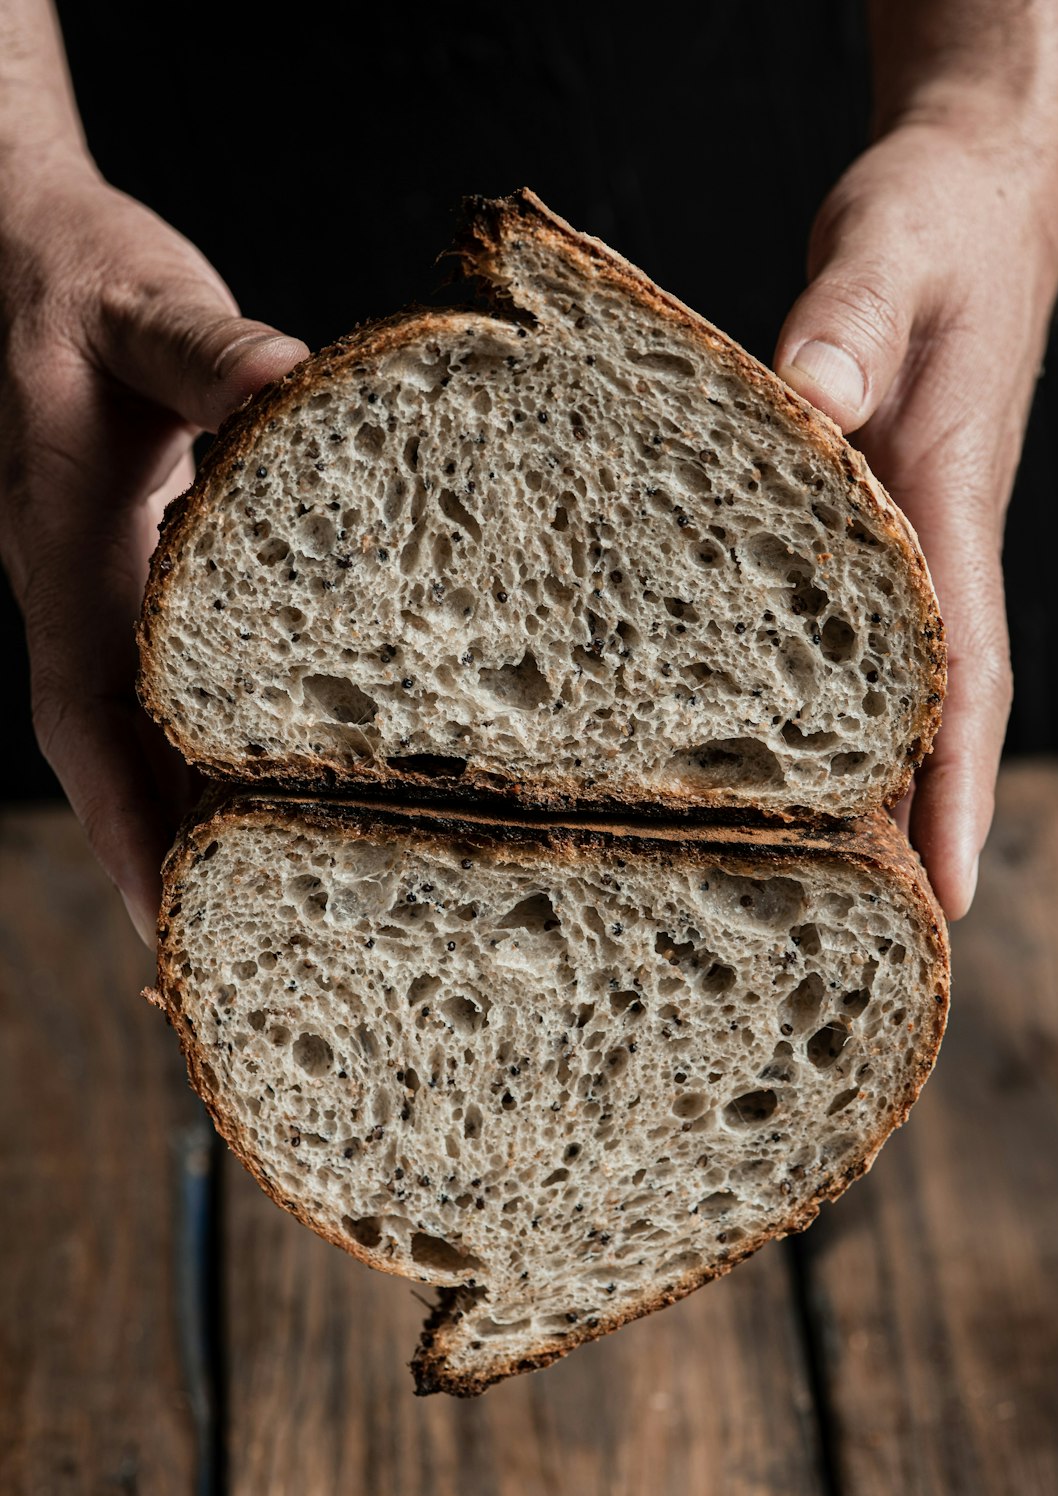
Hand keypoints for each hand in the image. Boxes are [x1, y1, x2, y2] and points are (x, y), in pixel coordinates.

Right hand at [0, 158, 307, 943]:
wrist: (29, 246)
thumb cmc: (84, 277)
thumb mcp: (144, 307)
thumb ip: (209, 351)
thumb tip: (289, 386)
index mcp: (66, 543)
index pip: (86, 709)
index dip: (120, 812)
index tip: (165, 909)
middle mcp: (78, 587)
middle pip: (112, 752)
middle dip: (158, 852)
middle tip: (228, 948)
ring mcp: (101, 585)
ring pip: (136, 727)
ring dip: (181, 811)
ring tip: (256, 899)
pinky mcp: (134, 568)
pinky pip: (161, 681)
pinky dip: (200, 741)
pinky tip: (258, 778)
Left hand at [774, 116, 1057, 919]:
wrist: (968, 194)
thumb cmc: (933, 225)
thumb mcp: (887, 252)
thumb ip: (849, 322)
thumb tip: (814, 398)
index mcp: (949, 508)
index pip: (963, 672)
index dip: (956, 787)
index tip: (946, 895)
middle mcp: (932, 548)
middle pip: (930, 715)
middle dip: (909, 827)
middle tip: (863, 941)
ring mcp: (903, 545)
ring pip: (891, 689)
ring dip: (870, 784)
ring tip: (818, 889)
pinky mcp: (865, 523)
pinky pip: (848, 638)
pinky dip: (828, 705)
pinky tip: (777, 751)